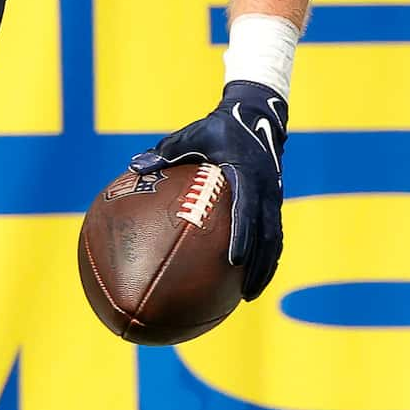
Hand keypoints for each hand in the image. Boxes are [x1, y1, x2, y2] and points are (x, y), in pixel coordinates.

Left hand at [130, 80, 289, 297]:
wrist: (258, 115)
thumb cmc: (221, 127)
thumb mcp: (194, 135)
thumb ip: (166, 152)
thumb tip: (135, 166)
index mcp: (246, 175)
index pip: (246, 211)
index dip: (242, 236)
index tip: (234, 260)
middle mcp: (265, 190)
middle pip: (266, 236)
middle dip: (258, 266)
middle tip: (245, 293)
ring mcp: (273, 198)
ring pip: (273, 240)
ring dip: (265, 268)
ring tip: (250, 294)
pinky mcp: (274, 202)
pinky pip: (273, 234)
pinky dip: (266, 257)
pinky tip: (252, 277)